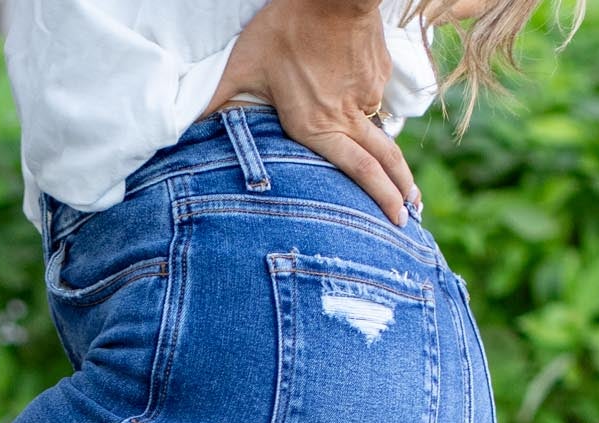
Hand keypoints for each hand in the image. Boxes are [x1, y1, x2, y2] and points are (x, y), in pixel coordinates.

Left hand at [203, 0, 420, 226]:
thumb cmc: (289, 26)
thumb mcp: (246, 63)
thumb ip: (220, 95)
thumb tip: (187, 123)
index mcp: (319, 125)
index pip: (359, 171)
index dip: (380, 198)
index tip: (397, 219)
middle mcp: (348, 117)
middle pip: (385, 162)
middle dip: (401, 191)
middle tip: (411, 214)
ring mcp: (368, 95)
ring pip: (378, 130)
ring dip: (388, 155)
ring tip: (398, 177)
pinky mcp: (378, 73)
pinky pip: (372, 95)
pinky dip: (367, 102)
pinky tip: (356, 98)